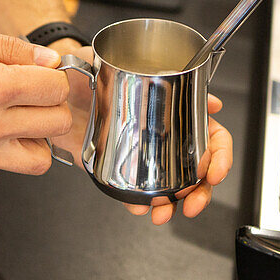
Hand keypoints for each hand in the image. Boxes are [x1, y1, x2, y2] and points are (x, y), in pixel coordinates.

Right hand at [0, 18, 70, 173]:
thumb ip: (11, 47)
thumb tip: (49, 60)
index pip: (55, 88)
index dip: (54, 73)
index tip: (41, 68)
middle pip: (57, 122)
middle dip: (52, 101)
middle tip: (33, 88)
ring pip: (43, 156)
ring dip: (41, 132)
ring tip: (22, 111)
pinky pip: (16, 164)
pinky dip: (20, 146)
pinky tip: (3, 123)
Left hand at [46, 39, 231, 224]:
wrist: (59, 88)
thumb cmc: (96, 71)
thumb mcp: (133, 65)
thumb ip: (177, 80)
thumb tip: (213, 101)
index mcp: (178, 112)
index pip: (212, 138)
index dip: (220, 157)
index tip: (215, 173)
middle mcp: (165, 136)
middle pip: (197, 170)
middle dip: (199, 192)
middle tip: (193, 203)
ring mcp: (143, 154)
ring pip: (170, 187)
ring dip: (172, 204)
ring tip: (163, 213)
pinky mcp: (118, 166)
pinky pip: (134, 191)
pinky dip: (138, 204)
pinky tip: (137, 208)